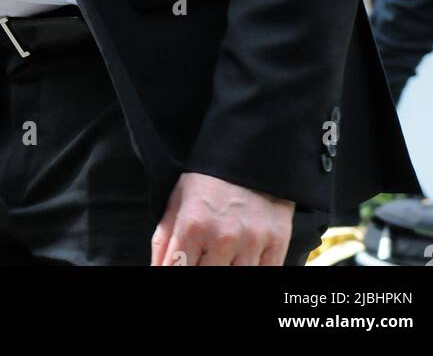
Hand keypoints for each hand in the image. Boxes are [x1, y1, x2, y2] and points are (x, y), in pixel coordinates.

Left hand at [150, 171, 295, 265]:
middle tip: (204, 257)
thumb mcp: (179, 199)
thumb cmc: (210, 178)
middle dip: (202, 269)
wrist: (252, 152)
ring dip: (227, 271)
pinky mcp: (276, 243)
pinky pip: (265, 274)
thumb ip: (164, 239)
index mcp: (193, 225)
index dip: (174, 273)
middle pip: (207, 278)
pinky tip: (243, 259)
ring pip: (236, 279)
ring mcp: (251, 242)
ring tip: (223, 256)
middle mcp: (222, 237)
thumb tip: (156, 269)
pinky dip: (254, 271)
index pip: (176, 271)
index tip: (181, 266)